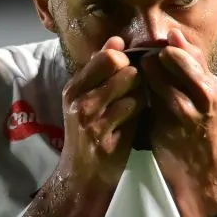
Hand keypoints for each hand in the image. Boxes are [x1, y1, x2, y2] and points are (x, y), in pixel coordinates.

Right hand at [59, 37, 146, 188]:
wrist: (82, 176)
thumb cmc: (88, 134)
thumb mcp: (86, 100)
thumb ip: (101, 71)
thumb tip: (116, 40)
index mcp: (74, 88)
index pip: (107, 56)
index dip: (127, 61)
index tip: (131, 74)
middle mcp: (79, 101)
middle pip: (123, 67)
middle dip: (137, 76)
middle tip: (137, 91)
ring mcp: (91, 120)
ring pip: (132, 86)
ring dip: (142, 93)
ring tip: (138, 105)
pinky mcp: (105, 137)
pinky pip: (134, 110)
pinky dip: (142, 111)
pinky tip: (139, 120)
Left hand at [142, 29, 216, 200]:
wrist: (205, 174)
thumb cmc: (202, 134)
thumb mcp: (205, 100)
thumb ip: (191, 71)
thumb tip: (174, 36)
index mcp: (212, 87)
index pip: (188, 51)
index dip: (165, 46)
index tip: (151, 49)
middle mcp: (203, 96)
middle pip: (170, 58)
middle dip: (150, 56)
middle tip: (138, 60)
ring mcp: (184, 112)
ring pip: (156, 77)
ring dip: (140, 73)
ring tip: (135, 78)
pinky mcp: (166, 127)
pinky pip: (146, 100)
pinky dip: (136, 93)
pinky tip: (130, 95)